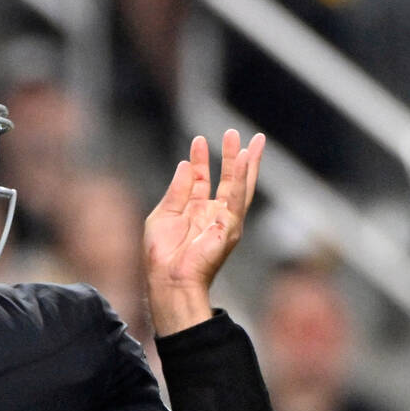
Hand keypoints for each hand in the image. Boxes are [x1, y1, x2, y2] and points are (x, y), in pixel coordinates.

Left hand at [144, 129, 264, 334]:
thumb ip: (177, 190)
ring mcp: (223, 220)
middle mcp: (211, 213)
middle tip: (234, 133)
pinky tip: (244, 160)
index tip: (198, 140)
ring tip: (247, 140)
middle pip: (225, 179)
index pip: (200, 178)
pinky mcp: (230, 227)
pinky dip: (242, 178)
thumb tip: (185, 164)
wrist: (168, 277)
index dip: (200, 159)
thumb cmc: (162, 254)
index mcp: (193, 210)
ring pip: (238, 185)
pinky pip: (239, 198)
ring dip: (242, 162)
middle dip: (230, 156)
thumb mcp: (163, 214)